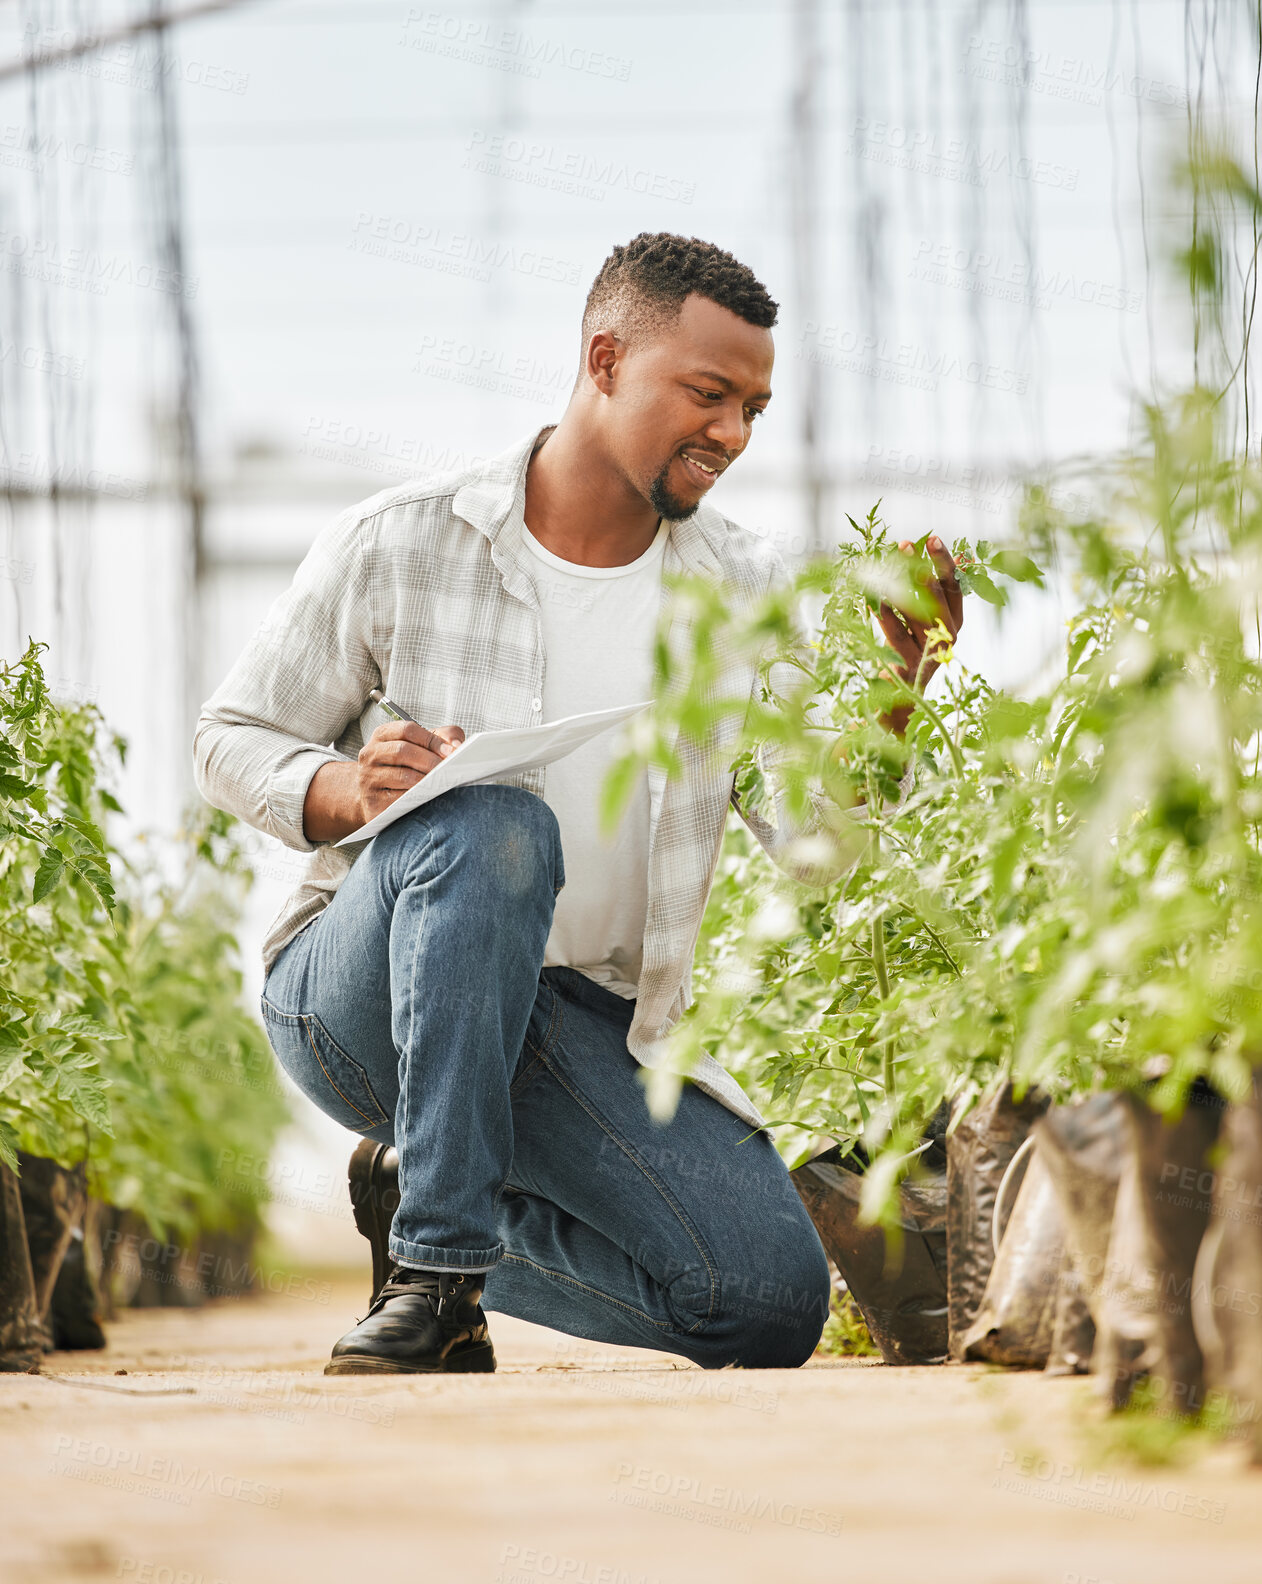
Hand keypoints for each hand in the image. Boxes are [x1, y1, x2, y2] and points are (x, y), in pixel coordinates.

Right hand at [356, 720, 464, 821]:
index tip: (452, 750)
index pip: (407, 730)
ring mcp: (368, 778)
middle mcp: (370, 754)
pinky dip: (418, 798)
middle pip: (403, 751)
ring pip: (402, 776)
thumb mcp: (421, 746)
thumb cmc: (404, 767)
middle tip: (450, 769)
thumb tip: (457, 745)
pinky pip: (399, 799)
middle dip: (431, 760)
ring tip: (443, 782)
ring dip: (428, 780)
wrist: (376, 796)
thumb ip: (442, 736)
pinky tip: (430, 797)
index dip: (432, 739)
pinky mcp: (372, 802)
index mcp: (382, 735)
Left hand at [876, 535, 964, 735]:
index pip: (955, 587)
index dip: (944, 562)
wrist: (903, 699)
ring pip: (914, 613)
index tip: (933, 537)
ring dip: (897, 585)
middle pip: (937, 597)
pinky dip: (882, 612)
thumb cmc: (912, 653)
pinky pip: (894, 633)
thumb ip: (933, 595)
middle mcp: (948, 638)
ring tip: (882, 564)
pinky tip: (870, 596)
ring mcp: (930, 653)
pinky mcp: (910, 665)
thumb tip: (946, 555)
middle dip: (920, 568)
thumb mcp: (926, 624)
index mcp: (955, 624)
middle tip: (904, 545)